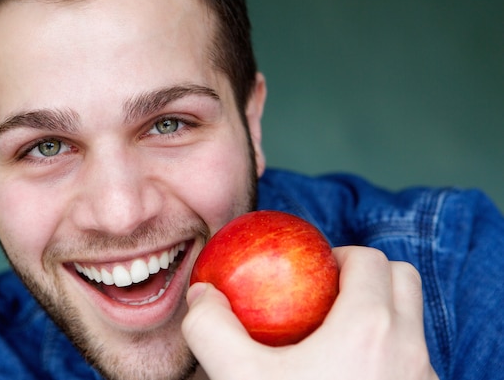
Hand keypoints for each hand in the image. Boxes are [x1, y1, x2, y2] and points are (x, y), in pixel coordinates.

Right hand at [182, 246, 439, 379]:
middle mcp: (409, 350)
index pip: (369, 259)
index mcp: (370, 327)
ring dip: (381, 312)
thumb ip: (211, 329)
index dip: (338, 256)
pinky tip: (349, 374)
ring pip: (413, 320)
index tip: (310, 275)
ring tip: (336, 335)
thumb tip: (202, 296)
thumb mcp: (238, 378)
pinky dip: (388, 349)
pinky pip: (413, 358)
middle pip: (402, 279)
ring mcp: (423, 379)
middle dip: (366, 276)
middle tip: (325, 296)